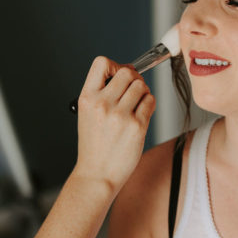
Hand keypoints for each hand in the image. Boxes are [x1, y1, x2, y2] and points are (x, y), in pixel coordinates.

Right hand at [73, 56, 154, 192]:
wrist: (97, 174)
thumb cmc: (94, 146)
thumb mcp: (88, 114)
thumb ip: (103, 92)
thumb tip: (128, 71)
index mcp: (87, 98)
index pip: (101, 63)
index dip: (114, 65)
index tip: (117, 75)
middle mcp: (102, 104)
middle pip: (127, 72)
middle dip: (133, 79)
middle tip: (132, 91)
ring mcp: (120, 115)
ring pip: (142, 86)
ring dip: (143, 93)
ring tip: (136, 106)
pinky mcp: (136, 126)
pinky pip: (150, 101)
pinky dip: (149, 104)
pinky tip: (141, 115)